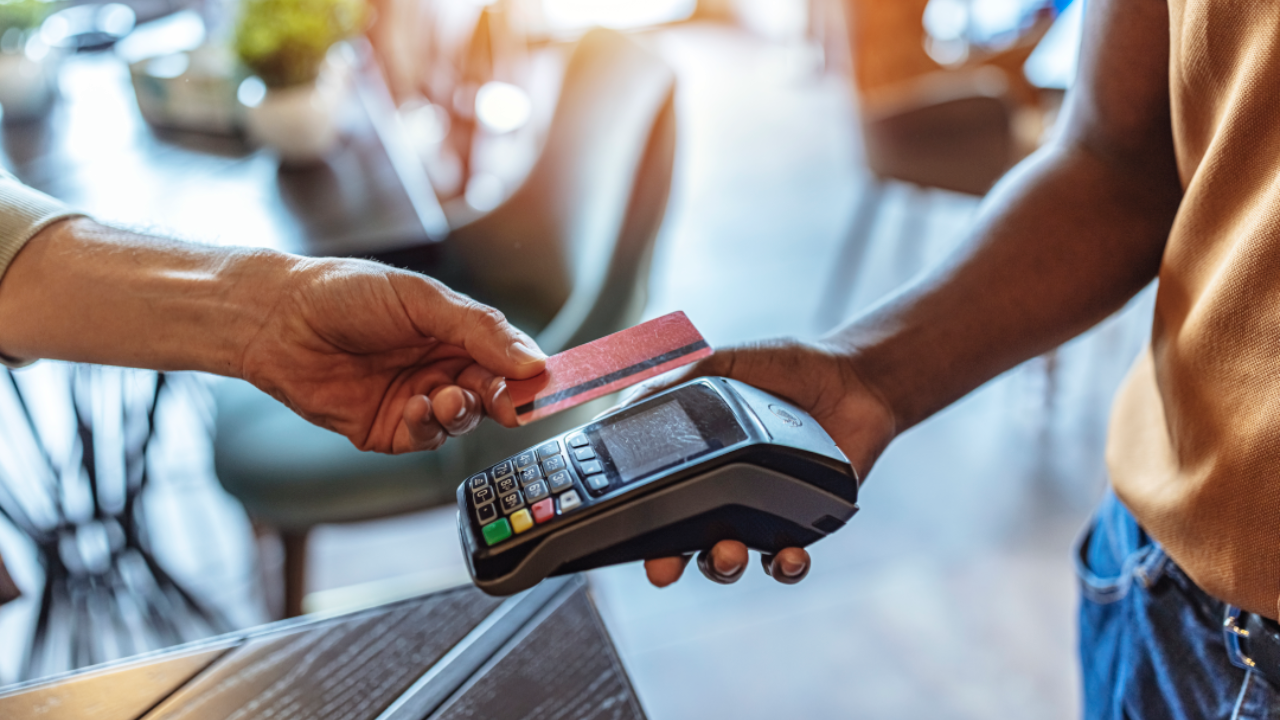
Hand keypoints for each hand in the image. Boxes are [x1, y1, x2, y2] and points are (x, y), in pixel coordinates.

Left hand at [238, 257, 545, 453]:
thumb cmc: (347, 293)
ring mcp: (417, 399)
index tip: (551, 383)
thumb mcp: (422, 299)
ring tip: (446, 398)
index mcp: (458, 332)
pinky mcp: (388, 428)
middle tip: (507, 402)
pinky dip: (428, 427)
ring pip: (463, 421)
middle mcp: (443, 367)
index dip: (532, 372)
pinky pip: (423, 439)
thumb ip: (479, 330)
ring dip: (462, 413)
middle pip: (494, 394)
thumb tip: (533, 360)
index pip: (511, 357)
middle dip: (503, 400)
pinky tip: (417, 408)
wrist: (277, 318)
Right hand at [624, 338, 895, 586]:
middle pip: (682, 545)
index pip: (656, 502)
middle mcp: (723, 496)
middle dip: (666, 564)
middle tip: (662, 568)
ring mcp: (761, 515)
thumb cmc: (785, 370)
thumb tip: (619, 408)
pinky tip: (788, 556)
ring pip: (729, 560)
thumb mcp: (721, 367)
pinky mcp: (803, 525)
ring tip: (728, 553)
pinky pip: (787, 561)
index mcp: (697, 463)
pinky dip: (785, 567)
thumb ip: (672, 385)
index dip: (636, 524)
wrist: (853, 378)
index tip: (622, 534)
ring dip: (721, 566)